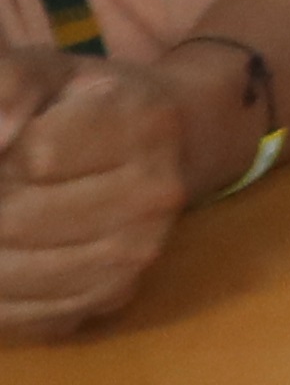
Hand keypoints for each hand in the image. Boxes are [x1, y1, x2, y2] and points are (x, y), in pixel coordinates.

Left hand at [0, 50, 195, 337]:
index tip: (7, 144)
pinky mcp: (114, 297)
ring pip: (11, 274)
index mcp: (145, 124)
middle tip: (0, 187)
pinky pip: (23, 313)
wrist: (176, 143)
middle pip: (13, 220)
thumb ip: (12, 86)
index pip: (32, 157)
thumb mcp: (51, 71)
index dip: (1, 155)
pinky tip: (4, 256)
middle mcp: (155, 195)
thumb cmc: (97, 102)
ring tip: (2, 218)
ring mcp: (138, 253)